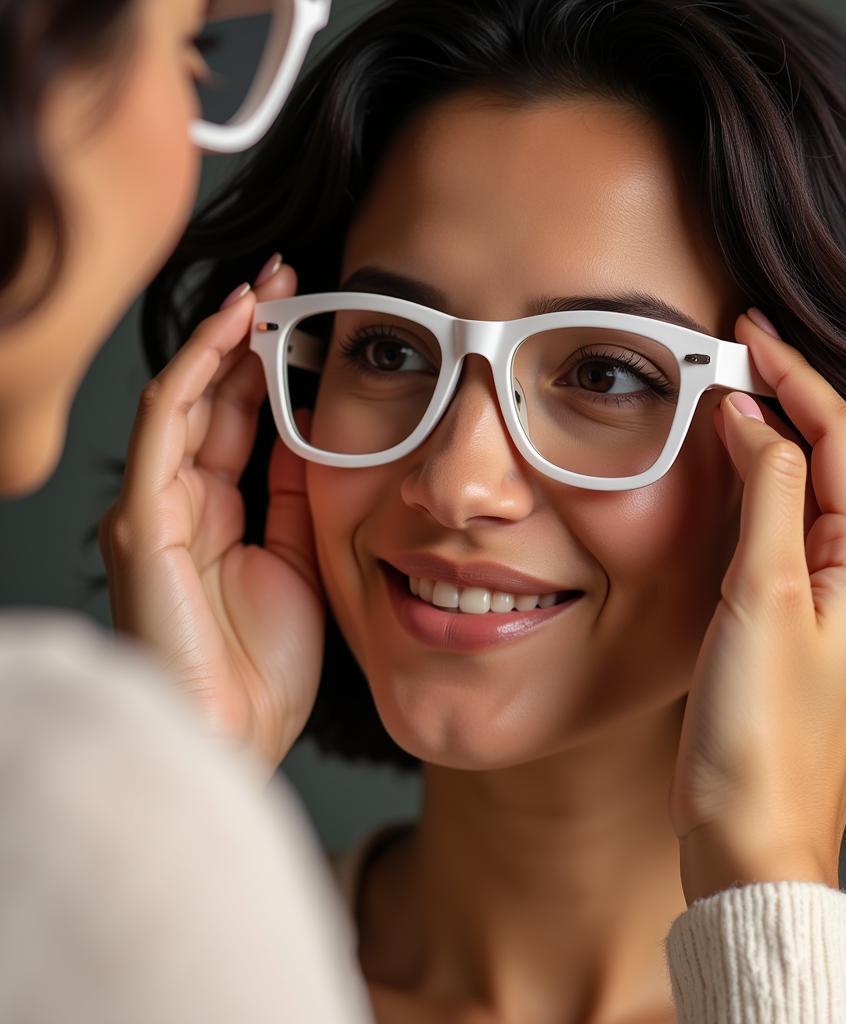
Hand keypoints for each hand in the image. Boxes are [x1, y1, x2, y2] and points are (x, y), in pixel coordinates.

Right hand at [100, 258, 323, 779]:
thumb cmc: (266, 667)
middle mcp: (179, 501)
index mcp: (218, 513)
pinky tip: (234, 330)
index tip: (310, 313)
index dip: (269, 362)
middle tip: (289, 276)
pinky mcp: (143, 519)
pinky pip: (166, 427)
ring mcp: (155, 507)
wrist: (236, 738)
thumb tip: (316, 432)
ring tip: (268, 285)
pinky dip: (199, 372)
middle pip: (211, 396)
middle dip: (247, 332)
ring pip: (184, 397)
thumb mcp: (301, 559)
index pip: (238, 416)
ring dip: (224, 336)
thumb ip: (298, 497)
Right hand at [668, 308, 845, 904]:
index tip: (749, 333)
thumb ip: (763, 496)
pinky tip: (737, 507)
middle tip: (729, 364)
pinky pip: (799, 555)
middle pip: (832, 469)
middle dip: (785, 410)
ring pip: (814, 511)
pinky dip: (767, 514)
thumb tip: (751, 419)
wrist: (755, 840)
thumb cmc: (758, 730)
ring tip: (727, 419)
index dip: (794, 378)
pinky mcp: (818, 648)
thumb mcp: (761, 596)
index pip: (837, 440)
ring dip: (774, 460)